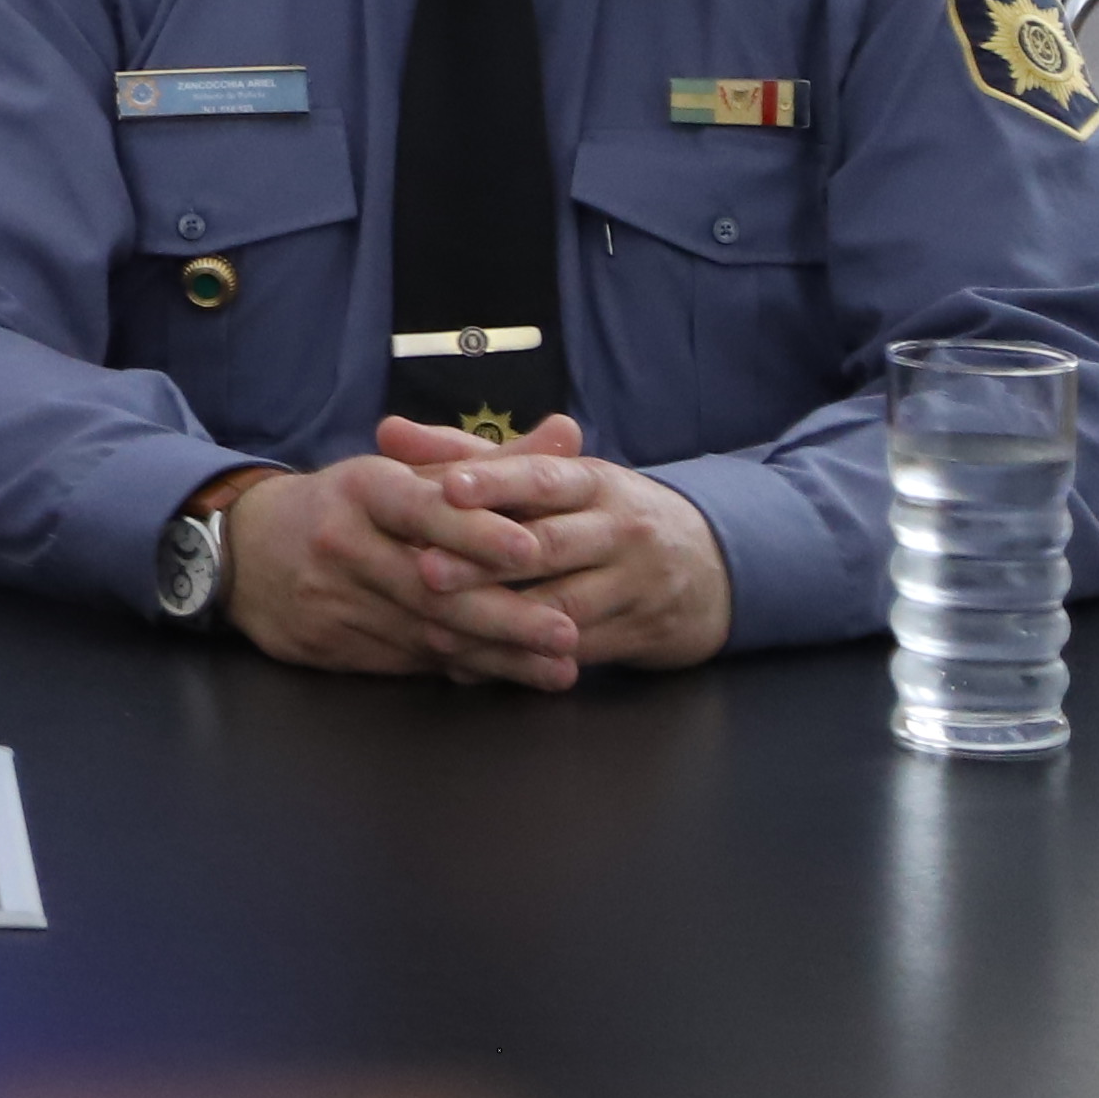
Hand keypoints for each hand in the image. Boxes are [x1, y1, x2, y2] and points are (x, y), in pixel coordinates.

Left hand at [372, 412, 730, 682]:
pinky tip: (474, 666)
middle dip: (485, 561)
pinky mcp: (639, 634)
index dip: (495, 483)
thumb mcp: (556, 478)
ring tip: (437, 631)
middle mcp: (619, 529)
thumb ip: (469, 456)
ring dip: (499, 622)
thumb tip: (387, 431)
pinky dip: (524, 660)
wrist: (711, 566)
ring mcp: (634, 584)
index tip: (447, 489)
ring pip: (562, 606)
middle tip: (426, 569)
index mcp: (593, 481)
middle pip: (548, 545)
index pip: (542, 478)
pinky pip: (577, 651)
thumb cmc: (603, 514)